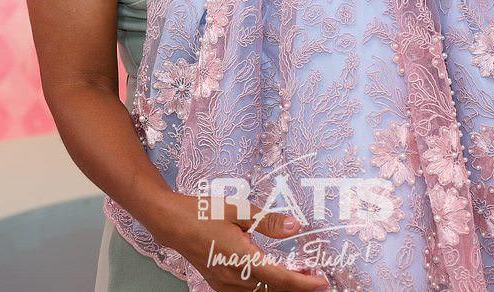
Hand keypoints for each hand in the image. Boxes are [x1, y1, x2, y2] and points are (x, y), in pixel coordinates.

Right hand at [156, 195, 328, 291]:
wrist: (172, 223)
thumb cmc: (203, 212)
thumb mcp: (238, 209)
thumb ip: (268, 221)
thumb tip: (295, 227)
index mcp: (241, 258)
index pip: (279, 278)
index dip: (303, 283)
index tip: (322, 281)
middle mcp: (233, 278)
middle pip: (272, 291)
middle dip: (297, 287)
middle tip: (316, 277)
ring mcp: (225, 284)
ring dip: (282, 287)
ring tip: (300, 274)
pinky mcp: (219, 283)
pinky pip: (247, 291)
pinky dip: (265, 287)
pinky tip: (273, 276)